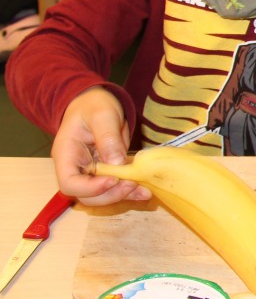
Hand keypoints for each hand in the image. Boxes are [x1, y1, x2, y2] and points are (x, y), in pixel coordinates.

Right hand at [52, 87, 149, 205]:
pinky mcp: (106, 172)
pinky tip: (146, 191)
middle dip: (110, 195)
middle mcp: (76, 168)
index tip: (113, 180)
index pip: (69, 182)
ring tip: (145, 192)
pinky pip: (115, 187)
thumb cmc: (93, 105)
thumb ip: (107, 137)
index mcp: (66, 154)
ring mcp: (91, 172)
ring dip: (123, 196)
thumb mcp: (102, 115)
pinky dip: (130, 191)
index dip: (90, 188)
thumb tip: (117, 163)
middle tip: (133, 185)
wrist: (97, 103)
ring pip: (102, 195)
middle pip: (86, 195)